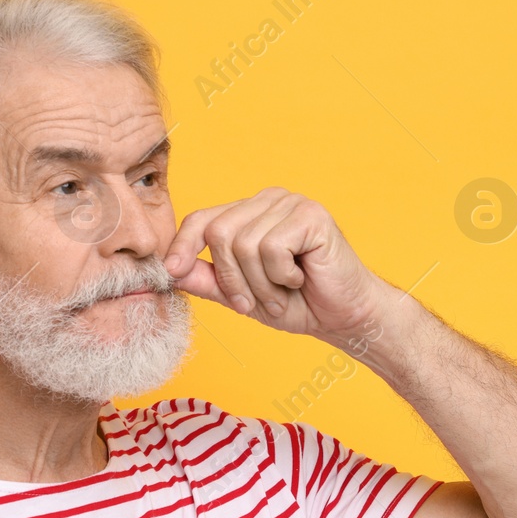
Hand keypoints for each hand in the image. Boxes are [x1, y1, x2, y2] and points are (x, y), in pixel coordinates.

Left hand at [163, 188, 390, 343]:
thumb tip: (171, 271)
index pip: (202, 219)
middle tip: (254, 303)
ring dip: (260, 284)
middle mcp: (268, 201)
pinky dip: (282, 275)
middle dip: (232, 278)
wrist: (345, 316)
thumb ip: (209, 281)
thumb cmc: (298, 303)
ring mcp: (291, 204)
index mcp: (249, 213)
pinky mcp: (312, 215)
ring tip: (282, 294)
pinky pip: (272, 247)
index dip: (183, 245)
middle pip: (219, 232)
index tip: (171, 271)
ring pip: (244, 244)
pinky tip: (301, 278)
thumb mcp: (242, 296)